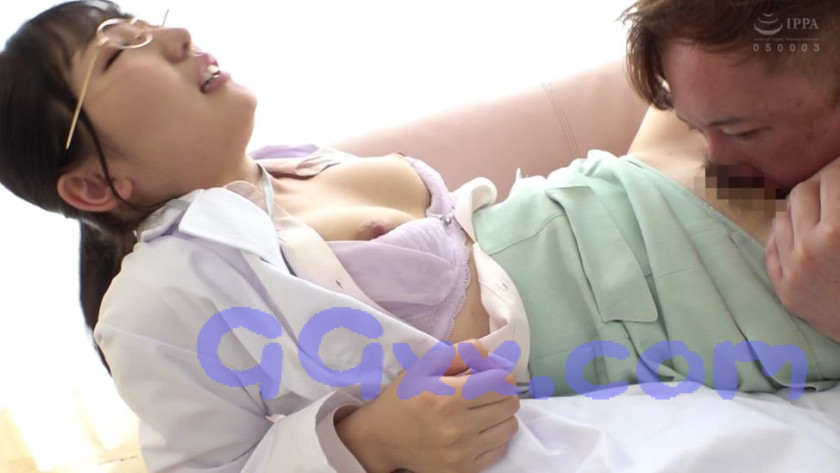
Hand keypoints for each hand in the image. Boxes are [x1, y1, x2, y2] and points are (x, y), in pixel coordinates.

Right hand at [336, 340, 519, 472]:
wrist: (382, 439)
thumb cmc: (404, 397)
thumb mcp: (424, 366)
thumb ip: (459, 353)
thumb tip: (489, 355)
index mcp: (447, 398)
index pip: (500, 383)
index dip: (500, 375)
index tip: (493, 376)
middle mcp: (457, 428)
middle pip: (509, 405)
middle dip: (503, 394)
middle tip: (490, 392)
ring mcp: (461, 453)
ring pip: (509, 427)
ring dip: (502, 415)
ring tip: (486, 411)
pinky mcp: (463, 470)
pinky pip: (499, 450)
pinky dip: (494, 437)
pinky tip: (478, 430)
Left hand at [766, 157, 839, 341]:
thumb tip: (837, 174)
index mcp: (838, 232)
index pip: (831, 179)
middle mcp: (810, 249)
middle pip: (802, 192)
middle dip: (822, 186)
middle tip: (835, 190)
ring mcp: (793, 271)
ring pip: (782, 216)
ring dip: (801, 210)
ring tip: (821, 213)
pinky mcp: (785, 291)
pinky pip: (773, 246)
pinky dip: (786, 235)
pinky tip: (803, 233)